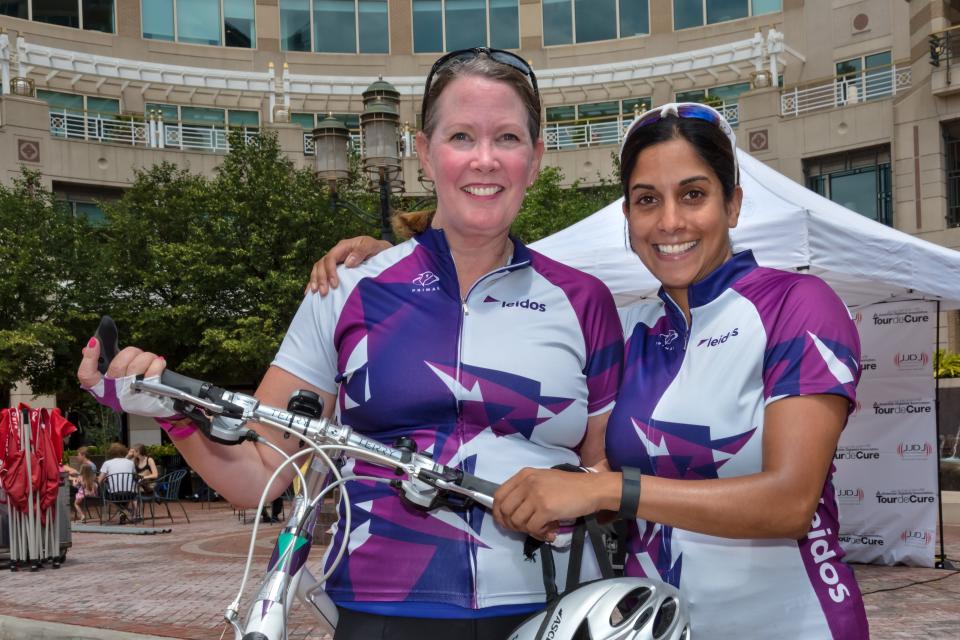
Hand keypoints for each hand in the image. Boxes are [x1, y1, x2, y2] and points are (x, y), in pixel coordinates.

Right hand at [77, 337, 179, 418]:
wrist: (155, 404)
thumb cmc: (133, 388)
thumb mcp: (117, 377)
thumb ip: (104, 364)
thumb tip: (90, 346)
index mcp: (102, 389)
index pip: (86, 375)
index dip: (88, 358)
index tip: (95, 342)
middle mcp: (114, 394)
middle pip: (117, 366)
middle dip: (130, 353)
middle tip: (138, 354)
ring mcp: (132, 396)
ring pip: (136, 366)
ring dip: (146, 357)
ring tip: (151, 360)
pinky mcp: (150, 395)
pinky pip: (153, 371)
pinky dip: (158, 364)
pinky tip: (159, 363)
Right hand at [305, 236, 390, 294]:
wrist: (382, 252)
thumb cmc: (378, 249)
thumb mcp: (372, 246)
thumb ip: (361, 251)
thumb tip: (348, 262)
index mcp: (343, 247)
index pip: (331, 258)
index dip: (330, 271)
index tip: (335, 284)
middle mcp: (336, 254)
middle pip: (321, 264)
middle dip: (321, 279)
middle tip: (324, 292)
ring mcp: (335, 262)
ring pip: (318, 269)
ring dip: (315, 280)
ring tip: (314, 293)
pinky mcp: (335, 270)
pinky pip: (320, 274)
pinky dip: (313, 282)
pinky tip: (309, 292)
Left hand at [493, 468, 614, 541]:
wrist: (592, 489)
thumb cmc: (569, 486)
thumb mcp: (543, 480)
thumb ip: (526, 490)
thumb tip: (513, 512)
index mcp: (524, 475)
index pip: (499, 495)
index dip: (498, 512)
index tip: (506, 522)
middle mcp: (527, 483)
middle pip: (505, 510)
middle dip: (512, 525)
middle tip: (526, 529)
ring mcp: (536, 495)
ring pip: (517, 521)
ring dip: (528, 531)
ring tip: (542, 530)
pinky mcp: (546, 509)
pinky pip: (533, 528)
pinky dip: (540, 534)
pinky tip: (550, 532)